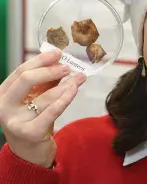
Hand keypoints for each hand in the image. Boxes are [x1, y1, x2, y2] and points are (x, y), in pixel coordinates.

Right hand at [0, 50, 86, 166]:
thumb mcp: (36, 97)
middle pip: (27, 80)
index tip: (58, 53)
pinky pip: (51, 112)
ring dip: (66, 85)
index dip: (41, 60)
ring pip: (44, 96)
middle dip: (50, 70)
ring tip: (80, 78)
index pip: (21, 71)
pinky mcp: (29, 133)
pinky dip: (65, 99)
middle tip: (67, 67)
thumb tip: (61, 61)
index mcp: (3, 93)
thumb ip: (46, 81)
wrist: (30, 152)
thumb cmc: (34, 118)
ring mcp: (15, 120)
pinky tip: (74, 90)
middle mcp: (4, 106)